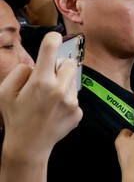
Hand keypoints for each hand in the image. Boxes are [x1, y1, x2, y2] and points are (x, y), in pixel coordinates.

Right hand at [0, 32, 81, 159]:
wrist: (29, 145)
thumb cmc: (15, 117)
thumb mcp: (5, 92)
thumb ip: (20, 73)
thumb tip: (35, 65)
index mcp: (40, 82)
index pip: (51, 49)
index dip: (53, 39)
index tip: (55, 36)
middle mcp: (59, 89)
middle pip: (69, 63)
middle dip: (60, 67)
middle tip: (48, 77)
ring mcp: (72, 102)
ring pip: (73, 81)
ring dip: (63, 84)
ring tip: (48, 99)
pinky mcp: (78, 112)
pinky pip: (75, 98)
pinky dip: (66, 101)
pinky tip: (54, 111)